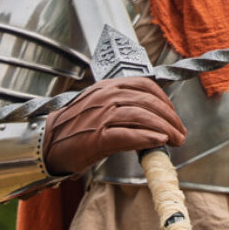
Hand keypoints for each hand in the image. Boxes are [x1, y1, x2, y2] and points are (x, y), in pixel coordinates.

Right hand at [42, 77, 185, 175]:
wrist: (48, 143)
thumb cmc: (76, 127)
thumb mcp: (100, 107)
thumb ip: (124, 106)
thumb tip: (153, 118)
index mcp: (108, 86)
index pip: (145, 86)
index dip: (165, 102)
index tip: (174, 116)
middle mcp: (105, 97)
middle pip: (148, 102)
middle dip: (169, 118)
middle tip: (180, 134)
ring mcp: (100, 116)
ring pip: (141, 116)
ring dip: (164, 129)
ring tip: (175, 140)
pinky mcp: (97, 137)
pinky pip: (127, 134)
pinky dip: (146, 137)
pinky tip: (159, 142)